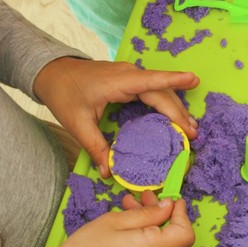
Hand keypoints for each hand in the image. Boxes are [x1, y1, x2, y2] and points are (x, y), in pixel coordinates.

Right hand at [30, 193, 194, 246]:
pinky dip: (144, 236)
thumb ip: (148, 214)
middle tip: (143, 196)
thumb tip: (168, 207)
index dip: (181, 214)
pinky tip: (126, 224)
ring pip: (160, 243)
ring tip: (129, 206)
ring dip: (149, 223)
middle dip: (161, 213)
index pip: (185, 233)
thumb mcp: (116, 221)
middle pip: (172, 236)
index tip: (171, 199)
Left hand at [32, 57, 198, 176]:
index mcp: (118, 82)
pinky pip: (153, 90)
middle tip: (193, 134)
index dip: (174, 80)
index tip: (194, 79)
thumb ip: (95, 147)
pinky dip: (165, 104)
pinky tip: (174, 118)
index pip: (151, 81)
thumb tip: (109, 173)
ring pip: (160, 90)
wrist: (52, 73)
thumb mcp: (77, 123)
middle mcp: (129, 74)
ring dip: (176, 108)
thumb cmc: (64, 94)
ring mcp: (130, 75)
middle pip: (161, 91)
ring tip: (190, 129)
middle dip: (179, 112)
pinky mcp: (129, 79)